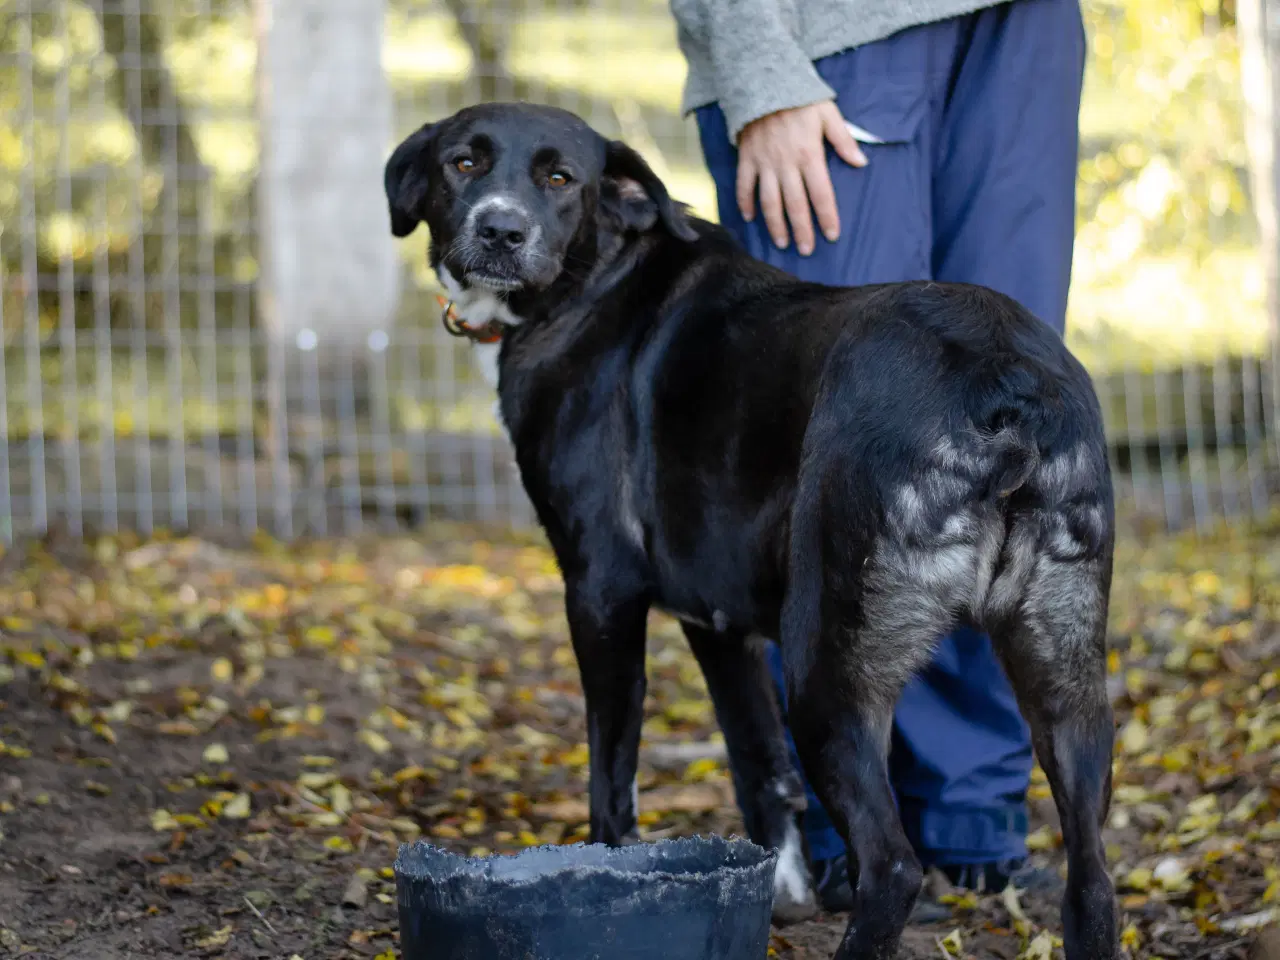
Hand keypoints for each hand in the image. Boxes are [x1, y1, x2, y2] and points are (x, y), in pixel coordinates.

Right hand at [736, 101, 866, 255]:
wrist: (763, 81)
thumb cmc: (800, 98)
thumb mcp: (828, 113)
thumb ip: (844, 140)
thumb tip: (861, 163)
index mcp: (809, 155)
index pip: (821, 194)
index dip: (827, 216)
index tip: (831, 235)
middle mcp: (786, 164)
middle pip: (795, 205)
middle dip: (802, 230)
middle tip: (806, 250)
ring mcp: (764, 163)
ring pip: (769, 202)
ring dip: (775, 225)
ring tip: (782, 243)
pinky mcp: (747, 159)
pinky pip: (744, 186)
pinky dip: (745, 203)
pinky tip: (749, 218)